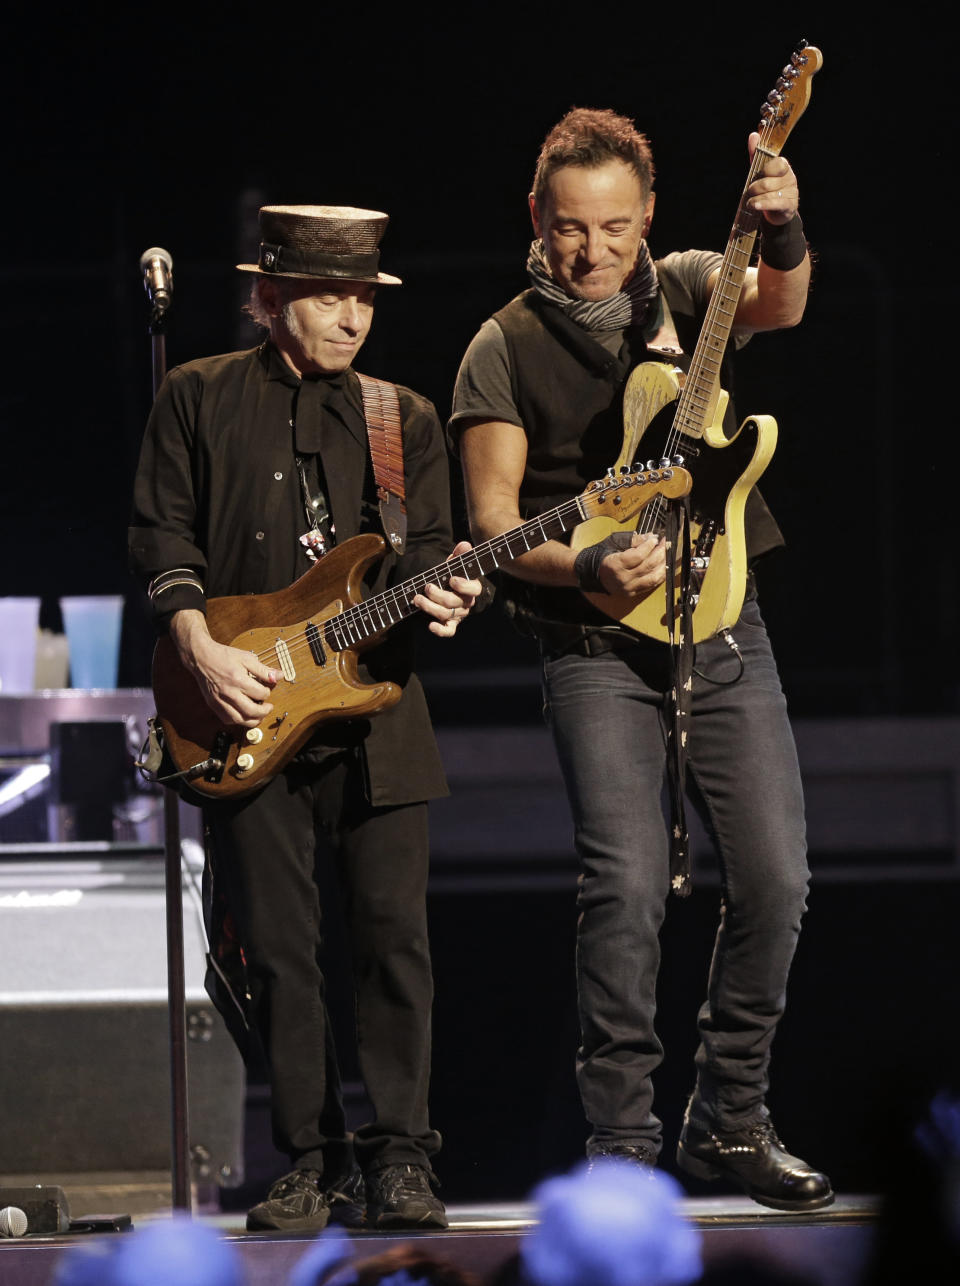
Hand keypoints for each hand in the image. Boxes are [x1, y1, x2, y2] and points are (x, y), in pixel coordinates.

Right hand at [171, 610, 276, 727]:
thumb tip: (279, 676)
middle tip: (268, 708)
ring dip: (252, 721)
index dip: (267, 693)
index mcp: (238, 679)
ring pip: (238, 719)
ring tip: (258, 715)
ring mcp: (219, 700)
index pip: (260, 694)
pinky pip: (227, 719)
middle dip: (264, 712)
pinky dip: (237, 720)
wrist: (202, 658)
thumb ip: (263, 670)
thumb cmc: (224, 656)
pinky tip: (243, 715)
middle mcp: (228, 692)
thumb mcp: (246, 658)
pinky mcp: (213, 704)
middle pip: (251, 711)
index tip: (267, 689)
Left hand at [413, 540, 481, 637]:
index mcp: (472, 587)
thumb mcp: (455, 563)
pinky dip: (439, 630)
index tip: (451, 579)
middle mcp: (467, 602)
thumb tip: (465, 544)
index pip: (474, 589)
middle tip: (426, 587)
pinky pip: (448, 631)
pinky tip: (430, 626)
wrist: (447, 588)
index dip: (463, 585)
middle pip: (454, 602)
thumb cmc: (452, 574)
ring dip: (429, 607)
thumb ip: (460, 554)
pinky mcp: (451, 624)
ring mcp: (459, 614)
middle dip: (437, 595)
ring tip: (416, 599)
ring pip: (446, 614)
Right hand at [597, 531, 666, 596]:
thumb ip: (633, 540)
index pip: (638, 555)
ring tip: (667, 554)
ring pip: (653, 578)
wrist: (594, 575)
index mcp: (615, 565)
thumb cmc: (603, 556)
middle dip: (659, 553)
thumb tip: (650, 536)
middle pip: (648, 566)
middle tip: (664, 543)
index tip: (655, 538)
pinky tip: (664, 566)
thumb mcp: (614, 543)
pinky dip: (660, 575)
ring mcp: (629, 588)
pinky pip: (651, 585)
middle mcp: (623, 579)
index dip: (649, 546)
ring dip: (663, 565)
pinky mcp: (633, 593)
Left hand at [746, 132, 799, 225]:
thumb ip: (756, 154)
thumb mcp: (760, 171)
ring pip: (769, 194)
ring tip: (750, 202)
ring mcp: (792, 193)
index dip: (764, 170)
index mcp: (784, 167)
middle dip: (755, 188)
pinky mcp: (790, 206)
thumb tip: (753, 135)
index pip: (777, 164)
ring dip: (755, 199)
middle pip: (769, 181)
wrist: (775, 212)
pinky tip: (754, 206)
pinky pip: (775, 204)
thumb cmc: (767, 189)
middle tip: (750, 191)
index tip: (757, 176)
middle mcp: (791, 178)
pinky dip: (762, 204)